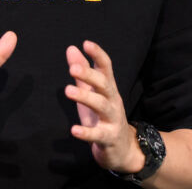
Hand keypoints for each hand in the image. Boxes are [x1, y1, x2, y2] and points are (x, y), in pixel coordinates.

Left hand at [65, 41, 144, 173]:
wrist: (123, 149)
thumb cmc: (102, 117)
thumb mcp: (91, 93)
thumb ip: (82, 72)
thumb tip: (71, 48)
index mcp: (108, 89)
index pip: (106, 68)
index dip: (98, 55)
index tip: (86, 43)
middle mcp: (113, 101)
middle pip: (104, 84)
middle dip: (89, 75)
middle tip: (72, 68)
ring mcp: (113, 119)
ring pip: (102, 105)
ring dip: (85, 97)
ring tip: (68, 90)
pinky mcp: (109, 138)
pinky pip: (98, 134)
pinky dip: (86, 132)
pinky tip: (74, 130)